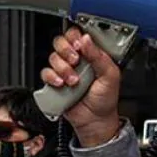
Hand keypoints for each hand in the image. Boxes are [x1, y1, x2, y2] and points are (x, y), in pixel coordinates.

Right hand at [40, 26, 123, 146]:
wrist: (95, 121)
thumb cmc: (105, 100)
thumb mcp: (110, 75)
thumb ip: (99, 56)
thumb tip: (87, 39)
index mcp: (90, 54)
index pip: (78, 35)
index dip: (75, 37)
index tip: (79, 45)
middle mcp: (76, 60)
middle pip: (61, 42)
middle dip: (66, 50)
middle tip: (75, 61)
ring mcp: (64, 71)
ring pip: (53, 57)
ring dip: (62, 68)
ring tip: (73, 80)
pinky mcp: (55, 82)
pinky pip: (46, 73)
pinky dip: (52, 77)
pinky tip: (62, 84)